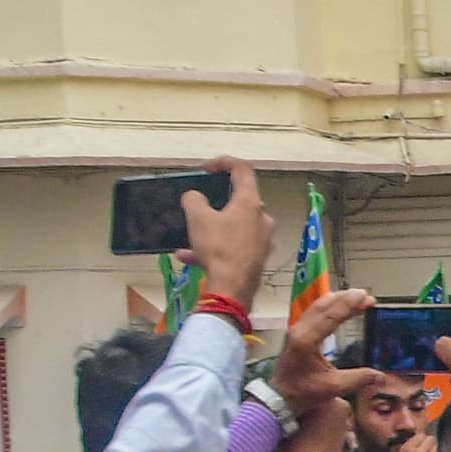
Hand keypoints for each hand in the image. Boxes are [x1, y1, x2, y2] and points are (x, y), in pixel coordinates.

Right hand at [180, 157, 278, 312]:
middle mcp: (262, 219)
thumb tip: (194, 196)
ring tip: (190, 236)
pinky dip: (213, 248)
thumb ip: (194, 200)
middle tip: (202, 205)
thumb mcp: (198, 218)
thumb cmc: (218, 247)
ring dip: (212, 228)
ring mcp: (262, 240)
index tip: (207, 168)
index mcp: (251, 202)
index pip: (243, 170)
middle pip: (241, 200)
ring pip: (234, 227)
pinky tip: (188, 257)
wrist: (232, 289)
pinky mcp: (257, 259)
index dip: (224, 162)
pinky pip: (233, 247)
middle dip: (219, 201)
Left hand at [271, 288, 377, 420]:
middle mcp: (300, 330)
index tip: (366, 298)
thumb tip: (381, 376)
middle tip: (365, 295)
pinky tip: (337, 304)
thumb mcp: (333, 387)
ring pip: (317, 306)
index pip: (331, 316)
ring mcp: (296, 329)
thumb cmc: (304, 392)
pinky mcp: (296, 332)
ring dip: (336, 299)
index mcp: (307, 341)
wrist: (280, 397)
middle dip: (345, 298)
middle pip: (324, 306)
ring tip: (354, 296)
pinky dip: (328, 305)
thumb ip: (358, 379)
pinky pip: (313, 312)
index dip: (350, 305)